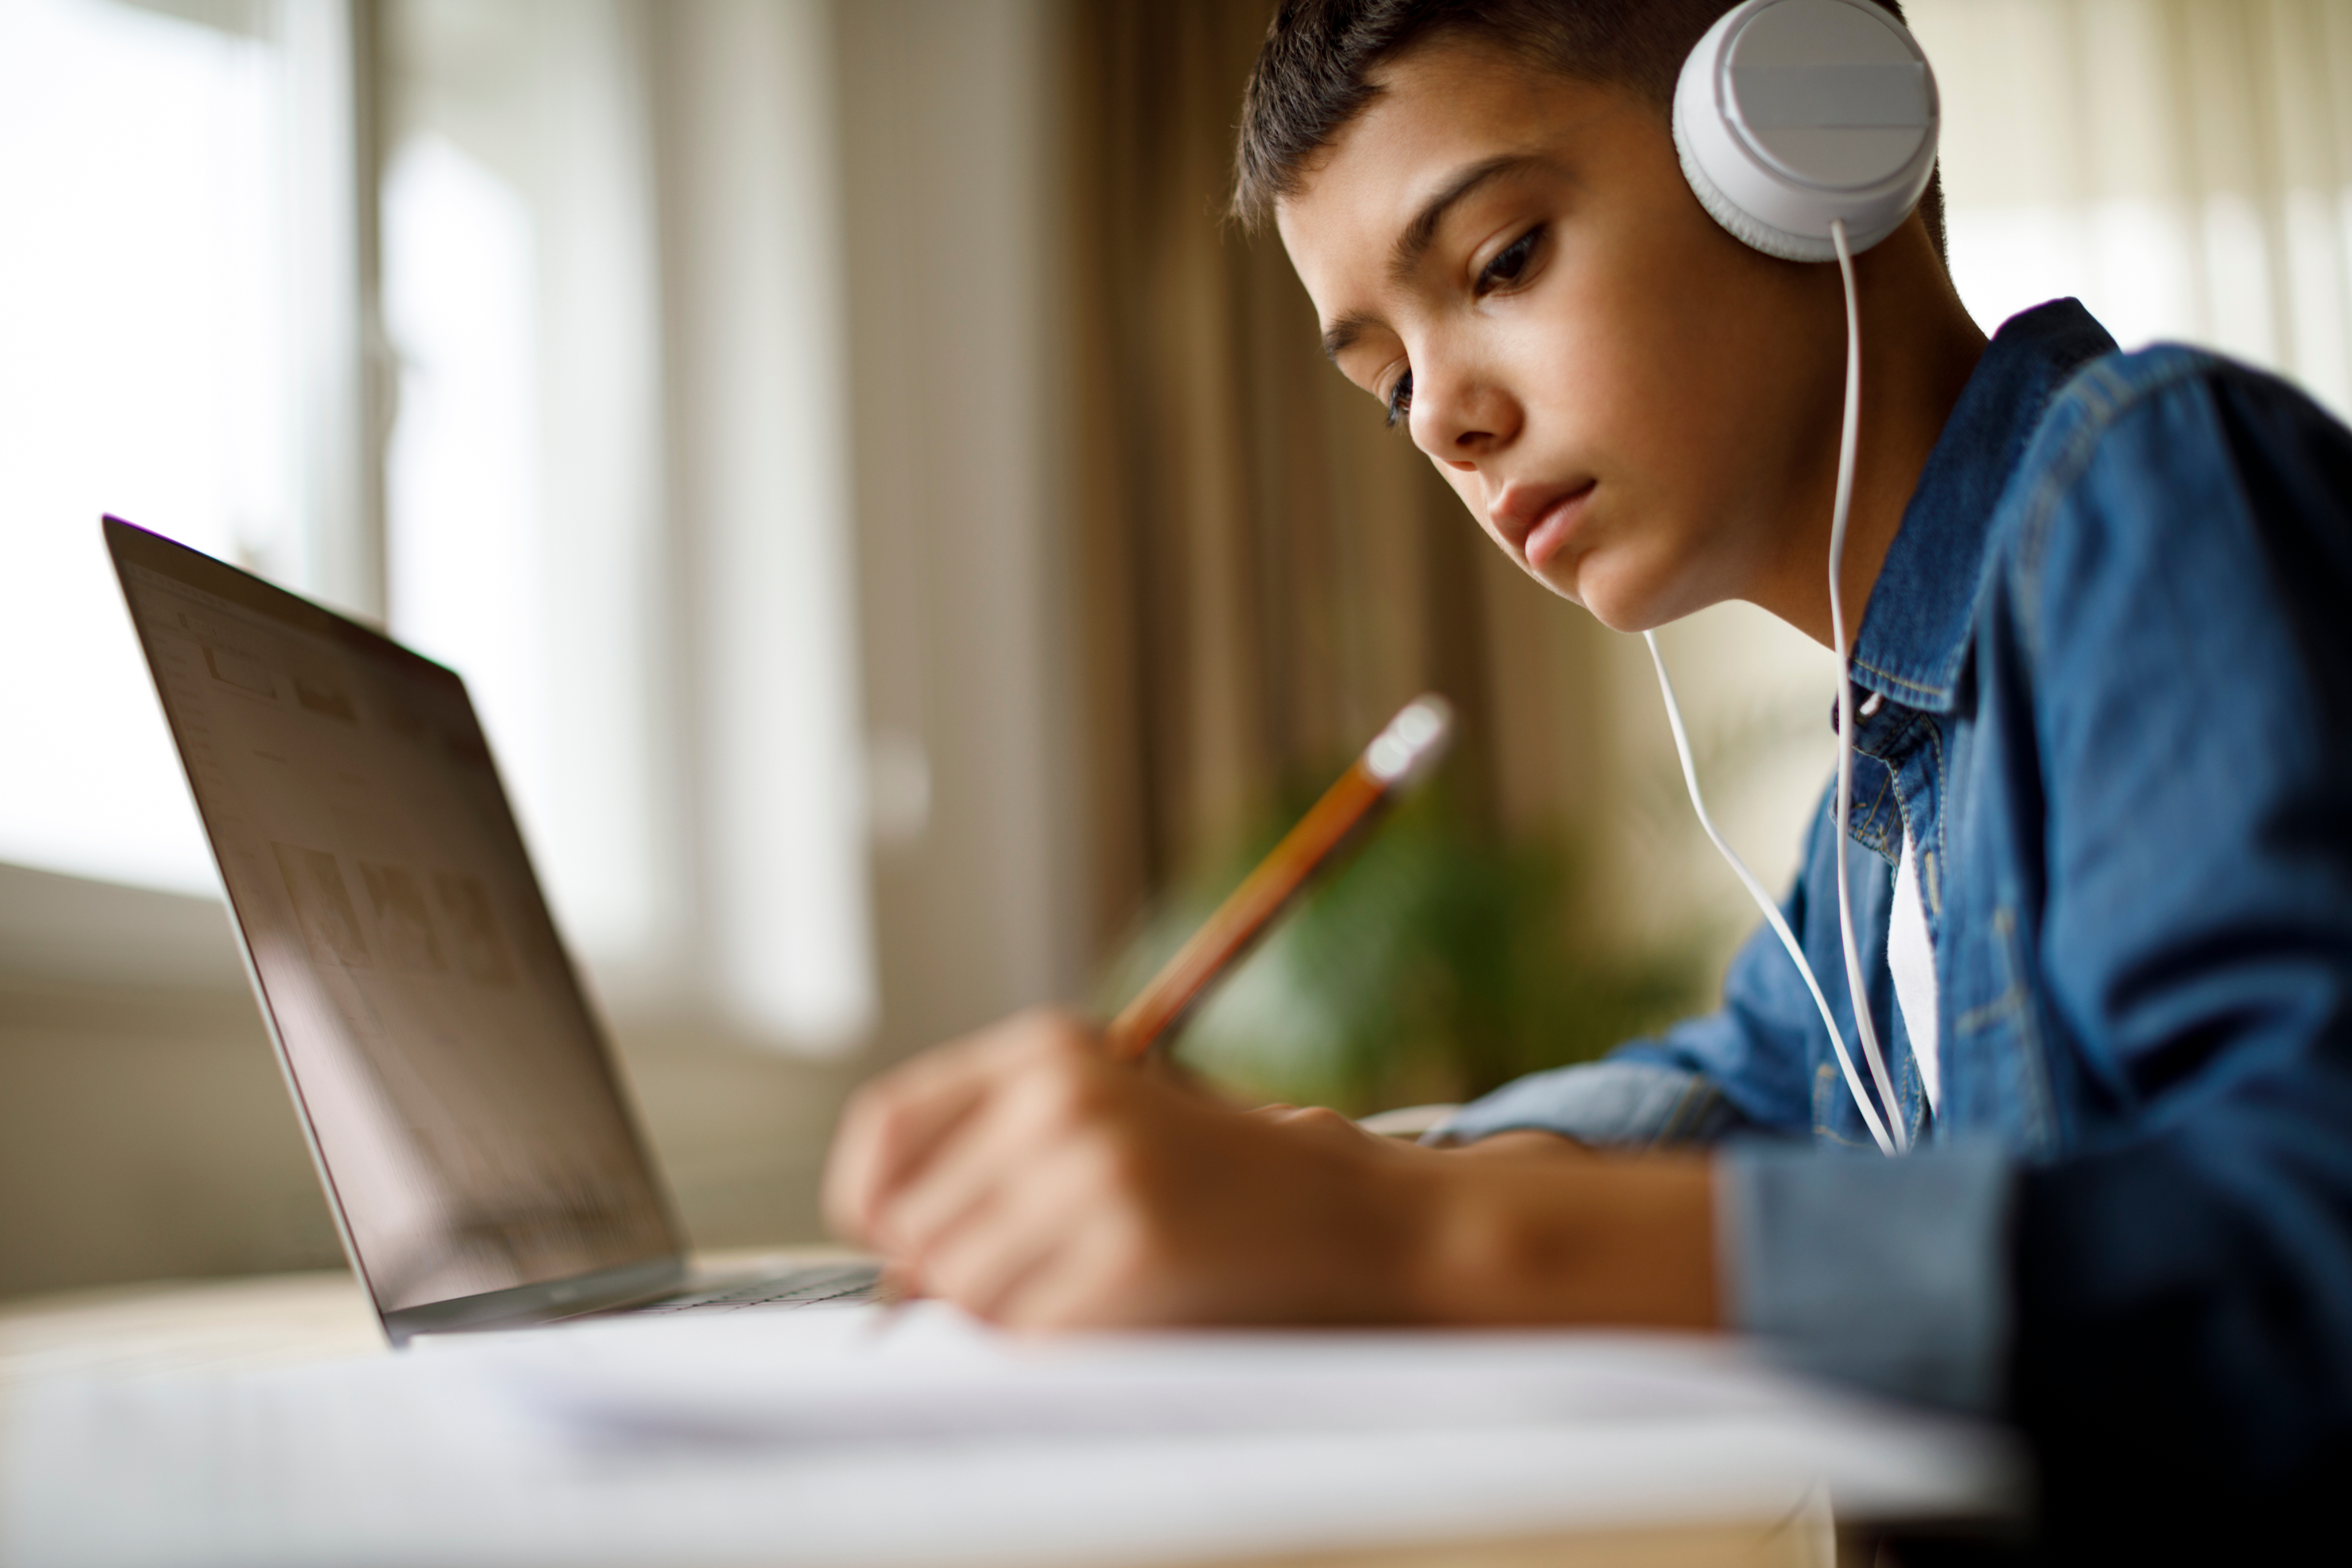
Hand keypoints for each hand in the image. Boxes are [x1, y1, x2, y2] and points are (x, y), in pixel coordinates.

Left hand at [822, 1008, 1429, 1327]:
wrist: (1335, 1207)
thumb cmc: (1202, 1173)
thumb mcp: (1095, 1112)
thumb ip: (992, 1147)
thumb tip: (884, 1238)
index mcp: (1047, 1047)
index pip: (888, 1124)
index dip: (867, 1195)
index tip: (887, 1234)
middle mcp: (1062, 1097)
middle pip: (913, 1225)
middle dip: (949, 1270)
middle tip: (1026, 1268)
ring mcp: (1098, 1173)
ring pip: (960, 1289)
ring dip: (1001, 1311)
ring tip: (1077, 1283)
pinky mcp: (1132, 1250)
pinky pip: (1024, 1335)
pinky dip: (1051, 1342)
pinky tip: (1110, 1309)